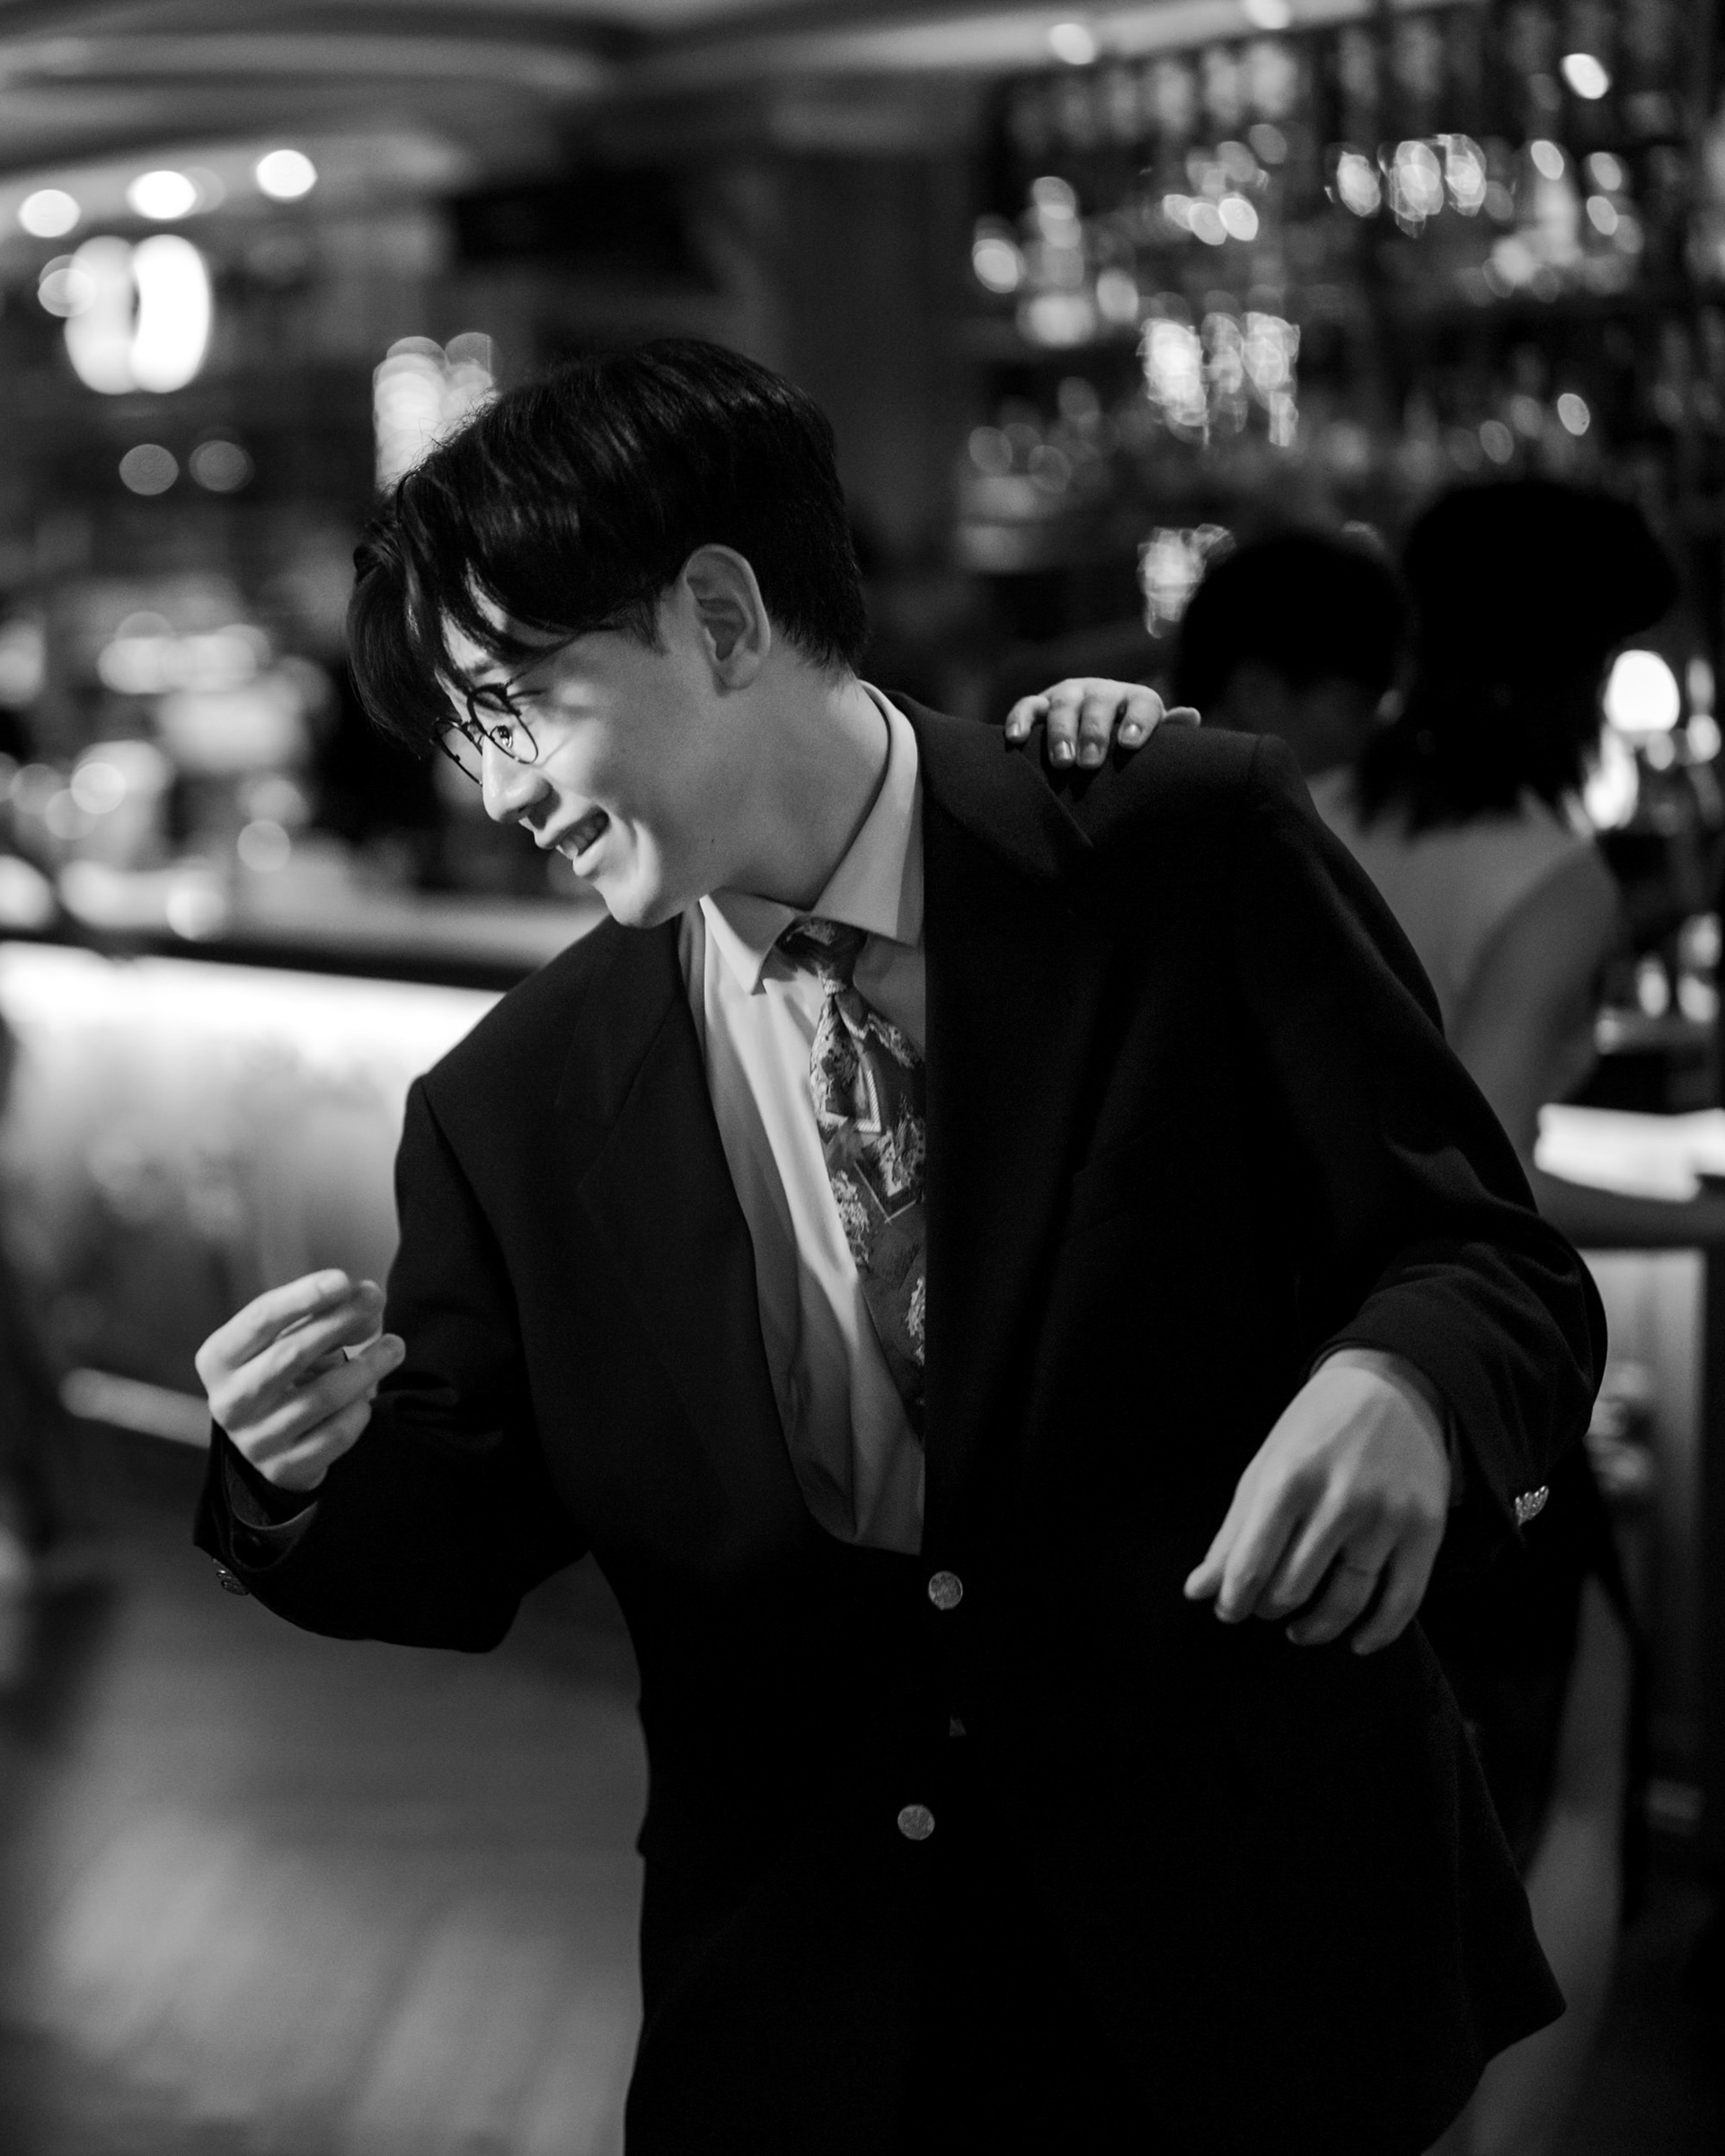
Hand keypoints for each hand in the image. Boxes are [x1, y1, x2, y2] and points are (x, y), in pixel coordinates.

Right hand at [195, 1270, 404, 1492]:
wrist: (269, 1442)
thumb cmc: (281, 1372)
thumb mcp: (289, 1338)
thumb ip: (324, 1314)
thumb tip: (366, 1298)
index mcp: (218, 1359)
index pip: (260, 1318)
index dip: (303, 1296)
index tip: (342, 1279)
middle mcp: (229, 1401)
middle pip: (292, 1353)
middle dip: (340, 1322)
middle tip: (376, 1299)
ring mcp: (255, 1439)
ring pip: (323, 1396)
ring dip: (368, 1366)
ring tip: (394, 1347)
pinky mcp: (285, 1468)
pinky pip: (337, 1433)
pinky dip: (359, 1410)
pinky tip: (365, 1398)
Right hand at [1003, 678, 1199, 768]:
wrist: (1091, 729)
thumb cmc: (1125, 741)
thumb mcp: (1148, 737)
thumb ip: (1167, 732)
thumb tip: (1191, 715)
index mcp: (1133, 700)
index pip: (1142, 703)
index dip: (1138, 721)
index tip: (1130, 744)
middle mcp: (1101, 692)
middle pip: (1098, 705)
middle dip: (1093, 733)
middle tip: (1090, 763)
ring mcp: (1068, 695)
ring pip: (1063, 706)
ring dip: (1060, 733)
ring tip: (1062, 763)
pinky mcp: (1040, 703)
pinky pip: (1028, 706)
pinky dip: (1020, 720)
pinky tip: (1015, 739)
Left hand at [1183, 1349, 1450, 1654]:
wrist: (1394, 1386)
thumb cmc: (1317, 1428)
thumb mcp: (1265, 1466)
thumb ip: (1232, 1534)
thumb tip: (1199, 1591)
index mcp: (1289, 1478)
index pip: (1252, 1564)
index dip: (1234, 1600)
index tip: (1228, 1610)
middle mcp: (1340, 1499)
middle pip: (1293, 1589)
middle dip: (1269, 1608)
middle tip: (1264, 1607)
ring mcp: (1386, 1517)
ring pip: (1345, 1601)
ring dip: (1315, 1628)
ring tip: (1298, 1628)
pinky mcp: (1426, 1530)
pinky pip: (1402, 1602)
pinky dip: (1377, 1633)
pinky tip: (1357, 1641)